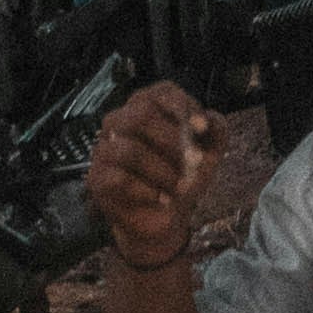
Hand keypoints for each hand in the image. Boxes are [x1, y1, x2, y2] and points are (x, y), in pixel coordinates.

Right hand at [88, 82, 220, 268]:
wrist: (166, 220)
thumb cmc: (183, 177)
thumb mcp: (208, 154)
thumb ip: (216, 131)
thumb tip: (210, 119)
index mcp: (146, 107)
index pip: (160, 92)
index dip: (183, 106)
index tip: (202, 129)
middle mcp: (120, 122)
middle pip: (139, 115)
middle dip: (172, 141)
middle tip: (192, 162)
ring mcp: (104, 150)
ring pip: (129, 150)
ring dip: (162, 171)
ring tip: (178, 186)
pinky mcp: (96, 179)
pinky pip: (118, 179)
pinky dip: (147, 191)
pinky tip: (161, 199)